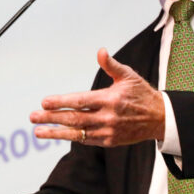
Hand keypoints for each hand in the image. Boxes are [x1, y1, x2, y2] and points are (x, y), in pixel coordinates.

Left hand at [30, 48, 164, 146]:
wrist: (160, 118)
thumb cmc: (141, 93)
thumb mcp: (128, 75)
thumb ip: (111, 65)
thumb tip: (100, 51)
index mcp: (110, 99)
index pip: (80, 101)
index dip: (61, 102)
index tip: (45, 101)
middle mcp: (108, 117)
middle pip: (74, 119)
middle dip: (51, 118)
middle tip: (33, 116)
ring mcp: (108, 131)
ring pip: (77, 133)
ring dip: (55, 133)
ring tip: (38, 131)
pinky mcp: (110, 141)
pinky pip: (86, 140)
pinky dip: (72, 136)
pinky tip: (56, 134)